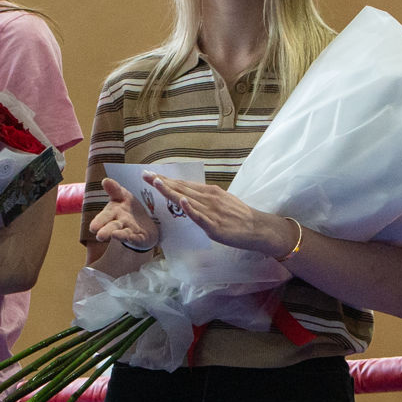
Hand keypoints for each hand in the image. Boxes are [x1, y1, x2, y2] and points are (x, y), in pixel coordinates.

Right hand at [88, 177, 158, 251]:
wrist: (146, 223)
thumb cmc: (129, 209)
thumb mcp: (123, 196)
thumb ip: (114, 190)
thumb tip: (105, 180)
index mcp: (113, 213)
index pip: (105, 216)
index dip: (99, 222)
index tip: (92, 228)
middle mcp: (120, 224)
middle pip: (112, 227)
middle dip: (106, 231)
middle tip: (99, 236)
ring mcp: (130, 232)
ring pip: (124, 234)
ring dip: (119, 235)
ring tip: (113, 235)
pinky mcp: (141, 238)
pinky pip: (138, 238)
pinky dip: (134, 239)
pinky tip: (132, 238)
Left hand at [147, 174, 298, 259]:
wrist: (257, 227)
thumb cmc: (238, 216)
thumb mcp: (221, 200)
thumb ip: (205, 197)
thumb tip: (188, 194)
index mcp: (209, 192)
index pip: (183, 184)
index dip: (166, 179)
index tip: (150, 173)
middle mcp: (208, 198)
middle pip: (181, 188)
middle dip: (162, 182)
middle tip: (144, 174)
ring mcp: (211, 211)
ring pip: (187, 199)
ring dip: (171, 191)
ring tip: (156, 182)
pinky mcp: (214, 225)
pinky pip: (200, 216)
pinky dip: (190, 208)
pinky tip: (181, 201)